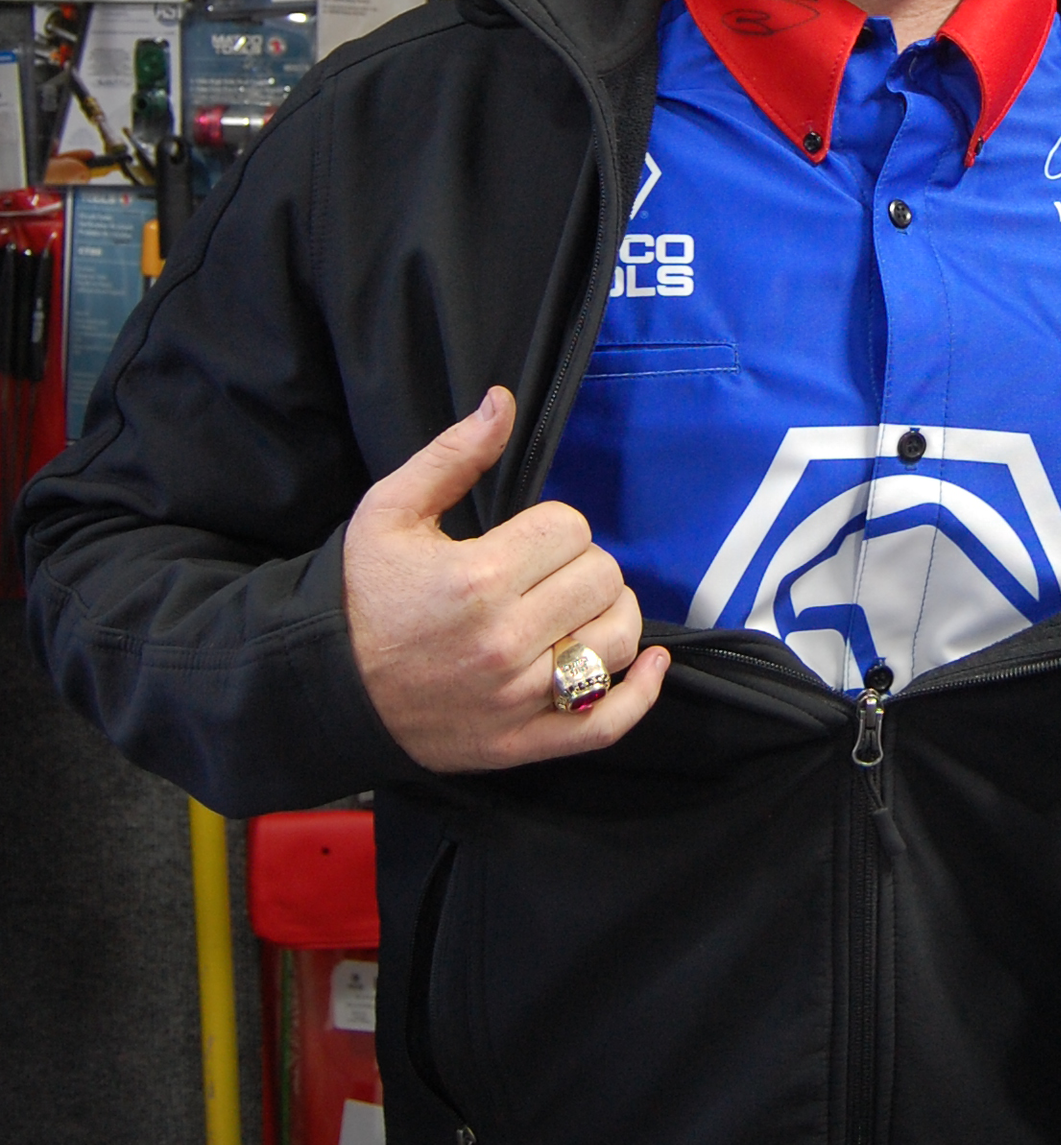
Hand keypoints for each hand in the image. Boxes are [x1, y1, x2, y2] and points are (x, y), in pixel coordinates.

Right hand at [341, 387, 667, 772]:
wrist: (327, 687)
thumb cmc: (362, 596)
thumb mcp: (389, 512)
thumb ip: (452, 455)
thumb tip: (503, 403)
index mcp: (477, 578)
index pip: (570, 529)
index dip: (554, 525)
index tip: (525, 539)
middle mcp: (505, 641)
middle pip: (601, 579)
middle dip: (580, 564)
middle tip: (545, 572)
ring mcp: (518, 697)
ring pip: (616, 640)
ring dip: (609, 615)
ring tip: (579, 607)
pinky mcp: (522, 742)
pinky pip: (607, 723)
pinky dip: (641, 694)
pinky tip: (649, 664)